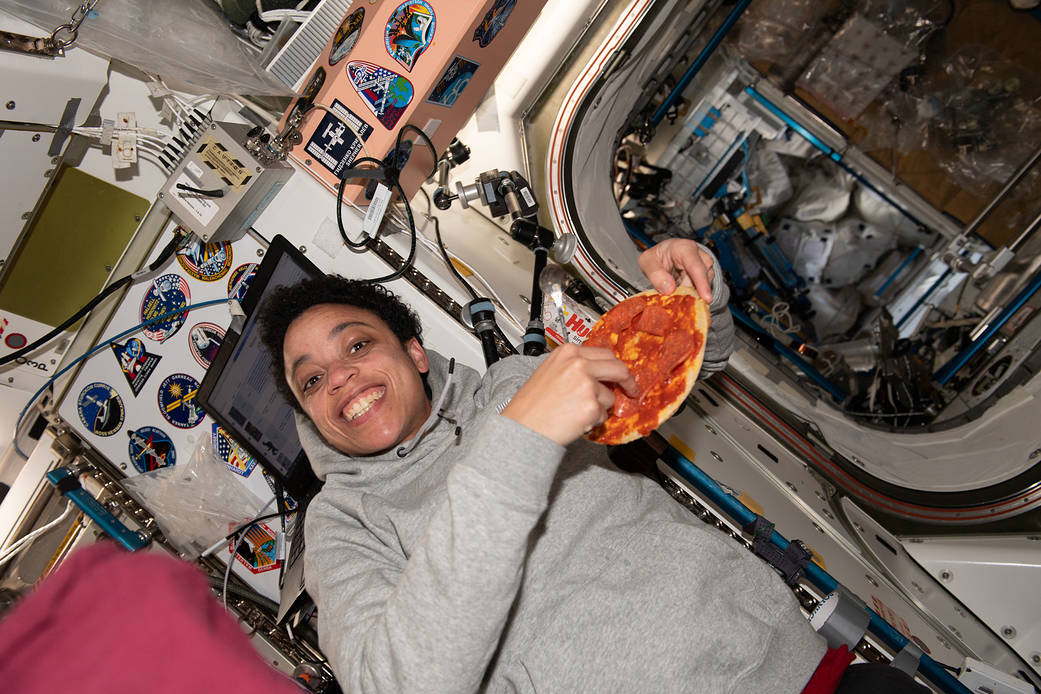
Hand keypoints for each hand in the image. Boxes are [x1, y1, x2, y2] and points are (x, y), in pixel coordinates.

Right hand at [501, 344, 636, 445]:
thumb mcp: (550, 373)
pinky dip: (592, 421)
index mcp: (567, 352)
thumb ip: (574, 369)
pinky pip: (603, 415)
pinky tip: (573, 421)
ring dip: (599, 407)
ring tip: (575, 413)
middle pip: (618, 368)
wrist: (521, 427)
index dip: (614, 366)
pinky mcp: (591, 406)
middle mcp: (578, 364)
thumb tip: (597, 375)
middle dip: (627, 381)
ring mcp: (587, 384)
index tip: (620, 373)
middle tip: (630, 390)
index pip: (604, 353)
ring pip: (610, 396)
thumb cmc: (530, 406)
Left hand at [638, 238, 714, 299]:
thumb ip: (655, 274)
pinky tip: (683, 294)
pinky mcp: (706, 275)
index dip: (701, 282)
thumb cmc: (657, 256)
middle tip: (681, 303)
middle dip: (694, 293)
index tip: (706, 298)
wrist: (663, 255)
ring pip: (705, 285)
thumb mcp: (647, 261)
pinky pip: (703, 288)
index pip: (696, 266)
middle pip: (703, 278)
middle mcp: (698, 255)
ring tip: (677, 293)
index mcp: (684, 248)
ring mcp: (704, 265)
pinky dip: (693, 294)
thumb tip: (669, 289)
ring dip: (692, 293)